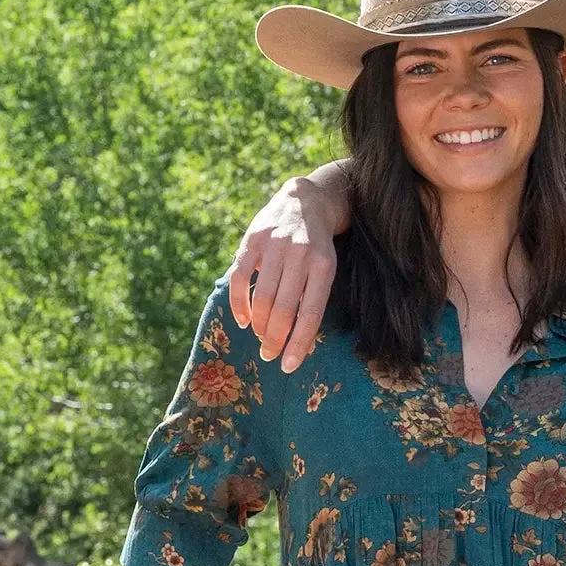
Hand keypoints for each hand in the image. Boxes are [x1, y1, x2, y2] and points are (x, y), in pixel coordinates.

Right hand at [227, 171, 341, 369]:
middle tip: (270, 356)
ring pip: (261, 297)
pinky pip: (239, 278)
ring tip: (260, 339)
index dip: (298, 343)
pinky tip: (243, 320)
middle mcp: (299, 254)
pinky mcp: (252, 239)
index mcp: (324, 265)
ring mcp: (274, 245)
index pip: (310, 313)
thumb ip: (313, 298)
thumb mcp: (326, 267)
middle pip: (283, 309)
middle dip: (274, 339)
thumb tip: (300, 344)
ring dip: (258, 326)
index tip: (289, 365)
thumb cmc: (318, 245)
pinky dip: (239, 304)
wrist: (305, 199)